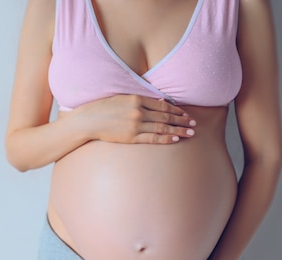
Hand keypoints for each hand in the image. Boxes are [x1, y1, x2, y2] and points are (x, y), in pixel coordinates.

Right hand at [72, 95, 196, 143]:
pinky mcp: (131, 137)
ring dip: (178, 130)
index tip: (185, 113)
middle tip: (194, 123)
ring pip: (162, 127)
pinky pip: (152, 137)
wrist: (87, 121)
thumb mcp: (121, 98)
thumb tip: (160, 101)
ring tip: (190, 132)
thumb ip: (140, 99)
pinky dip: (165, 138)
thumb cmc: (102, 109)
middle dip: (182, 120)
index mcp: (136, 99)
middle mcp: (138, 111)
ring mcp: (135, 125)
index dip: (176, 110)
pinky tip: (175, 139)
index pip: (162, 104)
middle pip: (166, 116)